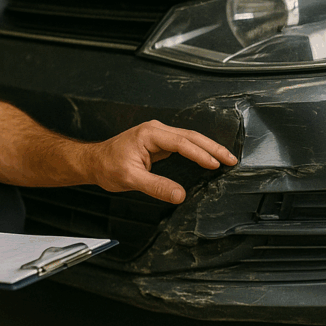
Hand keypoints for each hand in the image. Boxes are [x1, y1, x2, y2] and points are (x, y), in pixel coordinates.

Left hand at [88, 120, 237, 203]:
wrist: (94, 161)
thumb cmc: (107, 166)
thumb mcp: (130, 179)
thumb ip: (156, 186)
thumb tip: (180, 195)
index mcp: (149, 133)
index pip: (181, 142)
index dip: (200, 154)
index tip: (215, 164)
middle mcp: (155, 130)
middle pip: (190, 136)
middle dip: (212, 147)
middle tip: (231, 159)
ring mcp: (157, 135)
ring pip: (189, 139)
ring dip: (208, 148)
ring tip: (226, 158)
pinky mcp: (158, 142)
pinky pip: (183, 144)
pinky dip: (198, 151)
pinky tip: (208, 158)